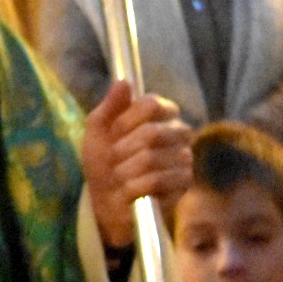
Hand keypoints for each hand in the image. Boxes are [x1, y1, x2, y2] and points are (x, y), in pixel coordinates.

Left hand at [81, 81, 193, 246]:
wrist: (108, 200)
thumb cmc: (105, 162)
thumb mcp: (97, 133)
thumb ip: (109, 107)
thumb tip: (124, 81)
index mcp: (159, 115)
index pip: (153, 103)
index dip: (127, 119)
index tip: (112, 132)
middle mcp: (178, 134)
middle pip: (152, 132)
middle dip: (122, 148)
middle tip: (111, 158)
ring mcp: (184, 159)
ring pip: (151, 159)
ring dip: (124, 170)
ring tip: (118, 176)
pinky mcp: (184, 184)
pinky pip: (157, 181)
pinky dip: (134, 187)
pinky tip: (128, 190)